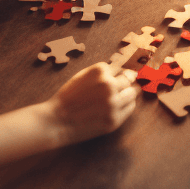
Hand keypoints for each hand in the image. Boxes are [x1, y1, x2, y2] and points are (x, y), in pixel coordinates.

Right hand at [0, 63, 138, 163]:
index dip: (118, 74)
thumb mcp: (82, 76)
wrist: (56, 120)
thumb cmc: (68, 97)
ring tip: (121, 96)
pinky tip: (118, 106)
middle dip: (126, 81)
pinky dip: (127, 105)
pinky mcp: (114, 120)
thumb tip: (122, 70)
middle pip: (129, 79)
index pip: (119, 68)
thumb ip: (101, 72)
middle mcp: (108, 85)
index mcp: (99, 71)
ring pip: (133, 93)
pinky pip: (130, 107)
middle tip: (123, 86)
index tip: (118, 77)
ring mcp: (112, 103)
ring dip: (128, 93)